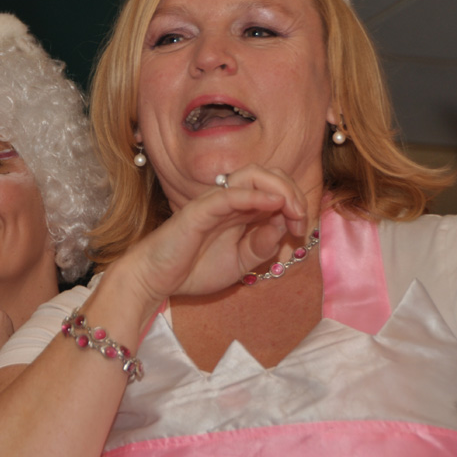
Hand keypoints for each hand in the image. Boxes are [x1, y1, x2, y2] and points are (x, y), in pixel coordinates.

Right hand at [113, 165, 307, 314]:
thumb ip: (262, 245)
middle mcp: (229, 200)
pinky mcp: (199, 210)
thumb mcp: (241, 263)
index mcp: (240, 211)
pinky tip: (274, 205)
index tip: (300, 230)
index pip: (274, 190)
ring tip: (292, 210)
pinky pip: (230, 194)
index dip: (296, 204)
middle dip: (293, 192)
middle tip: (300, 220)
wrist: (155, 281)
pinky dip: (255, 195)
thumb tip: (284, 223)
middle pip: (268, 175)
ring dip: (279, 188)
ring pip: (252, 175)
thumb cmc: (194, 270)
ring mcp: (214, 202)